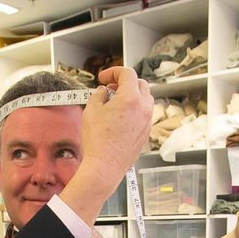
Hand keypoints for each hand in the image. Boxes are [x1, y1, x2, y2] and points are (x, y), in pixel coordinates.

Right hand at [80, 66, 152, 188]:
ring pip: (145, 99)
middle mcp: (143, 108)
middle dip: (125, 82)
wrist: (105, 166)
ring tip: (116, 102)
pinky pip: (144, 114)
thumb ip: (98, 95)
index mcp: (131, 98)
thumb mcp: (91, 110)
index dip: (113, 72)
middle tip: (111, 87)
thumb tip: (103, 92)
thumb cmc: (97, 140)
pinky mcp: (146, 133)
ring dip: (132, 95)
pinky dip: (135, 109)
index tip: (103, 78)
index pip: (127, 73)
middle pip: (140, 84)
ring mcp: (147, 122)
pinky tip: (121, 117)